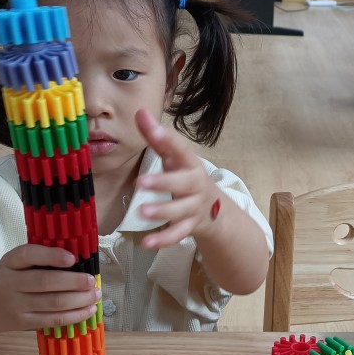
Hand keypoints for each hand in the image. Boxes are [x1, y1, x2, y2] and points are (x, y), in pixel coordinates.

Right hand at [0, 244, 98, 330]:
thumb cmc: (16, 277)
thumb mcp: (19, 262)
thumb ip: (41, 258)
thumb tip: (80, 258)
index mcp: (10, 262)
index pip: (28, 255)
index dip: (51, 256)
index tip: (72, 258)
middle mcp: (10, 283)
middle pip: (44, 282)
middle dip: (73, 281)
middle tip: (91, 280)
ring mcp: (17, 305)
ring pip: (52, 303)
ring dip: (79, 300)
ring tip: (95, 294)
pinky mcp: (25, 322)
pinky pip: (53, 320)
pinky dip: (75, 315)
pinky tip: (89, 310)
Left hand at [134, 110, 222, 248]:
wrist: (214, 208)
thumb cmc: (185, 176)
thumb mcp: (173, 157)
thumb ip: (156, 137)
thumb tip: (139, 112)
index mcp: (190, 163)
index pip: (180, 149)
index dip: (166, 139)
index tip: (151, 130)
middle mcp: (195, 184)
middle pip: (184, 183)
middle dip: (164, 183)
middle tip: (140, 182)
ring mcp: (194, 206)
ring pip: (181, 210)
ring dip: (163, 212)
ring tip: (142, 212)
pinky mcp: (190, 226)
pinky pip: (178, 234)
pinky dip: (163, 239)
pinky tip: (147, 243)